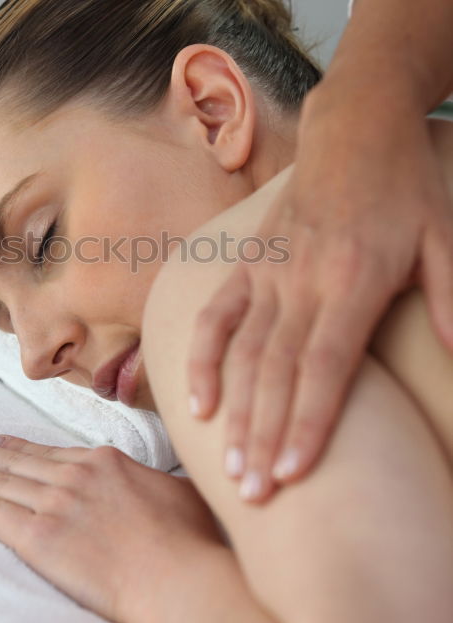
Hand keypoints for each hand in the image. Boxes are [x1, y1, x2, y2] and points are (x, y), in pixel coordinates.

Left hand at [0, 429, 224, 622]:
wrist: (176, 576)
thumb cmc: (187, 541)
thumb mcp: (180, 492)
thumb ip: (156, 483)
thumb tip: (158, 485)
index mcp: (104, 462)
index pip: (46, 452)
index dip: (15, 446)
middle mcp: (73, 476)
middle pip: (15, 461)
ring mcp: (55, 504)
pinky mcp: (40, 538)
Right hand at [187, 80, 452, 504]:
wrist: (354, 126)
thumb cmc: (407, 186)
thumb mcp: (445, 237)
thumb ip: (451, 300)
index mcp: (351, 281)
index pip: (324, 367)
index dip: (307, 423)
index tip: (292, 476)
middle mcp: (300, 282)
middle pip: (276, 372)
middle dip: (263, 436)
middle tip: (252, 496)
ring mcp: (267, 273)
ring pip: (242, 353)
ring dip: (233, 413)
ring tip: (227, 467)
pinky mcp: (247, 263)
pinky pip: (216, 317)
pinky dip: (202, 359)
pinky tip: (195, 403)